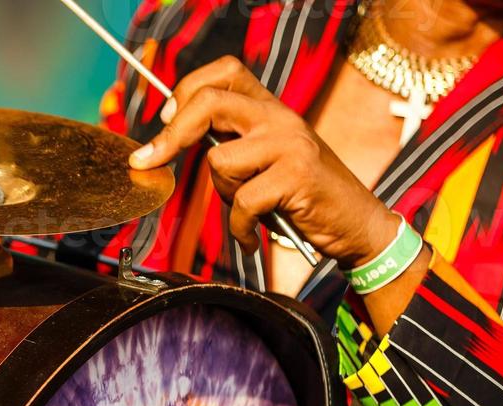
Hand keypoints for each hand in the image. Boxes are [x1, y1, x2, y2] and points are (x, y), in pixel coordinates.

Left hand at [129, 56, 401, 268]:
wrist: (355, 224)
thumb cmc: (299, 199)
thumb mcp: (263, 163)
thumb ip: (230, 144)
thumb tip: (171, 138)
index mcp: (270, 108)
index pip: (224, 71)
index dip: (187, 90)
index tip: (165, 120)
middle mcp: (280, 117)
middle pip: (209, 103)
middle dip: (172, 136)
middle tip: (148, 161)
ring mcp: (290, 143)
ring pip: (220, 163)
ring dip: (224, 196)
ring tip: (248, 210)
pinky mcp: (297, 175)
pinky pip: (242, 202)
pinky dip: (240, 229)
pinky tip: (252, 238)